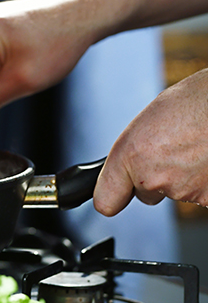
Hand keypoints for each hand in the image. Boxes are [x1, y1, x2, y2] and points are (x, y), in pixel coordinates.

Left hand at [94, 68, 207, 215]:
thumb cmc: (195, 101)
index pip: (105, 201)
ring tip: (196, 145)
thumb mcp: (149, 121)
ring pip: (175, 192)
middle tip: (174, 149)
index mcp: (130, 155)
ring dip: (183, 175)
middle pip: (145, 193)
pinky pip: (201, 194)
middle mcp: (152, 177)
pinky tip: (207, 156)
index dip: (114, 196)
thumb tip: (129, 168)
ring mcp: (182, 190)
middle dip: (156, 177)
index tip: (117, 193)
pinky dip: (205, 180)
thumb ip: (134, 151)